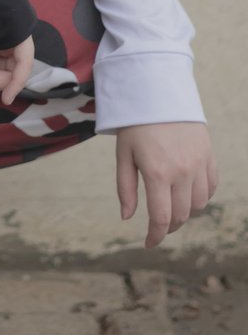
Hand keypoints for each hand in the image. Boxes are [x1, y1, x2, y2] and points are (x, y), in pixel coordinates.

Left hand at [115, 122, 218, 247]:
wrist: (158, 91)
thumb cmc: (135, 123)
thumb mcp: (123, 154)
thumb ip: (125, 188)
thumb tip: (128, 218)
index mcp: (157, 172)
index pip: (162, 218)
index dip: (155, 236)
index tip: (149, 242)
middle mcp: (182, 171)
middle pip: (181, 215)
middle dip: (168, 226)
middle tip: (158, 225)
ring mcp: (199, 163)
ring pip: (199, 204)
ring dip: (185, 211)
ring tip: (171, 205)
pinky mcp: (208, 155)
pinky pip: (211, 186)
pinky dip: (202, 195)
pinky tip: (189, 192)